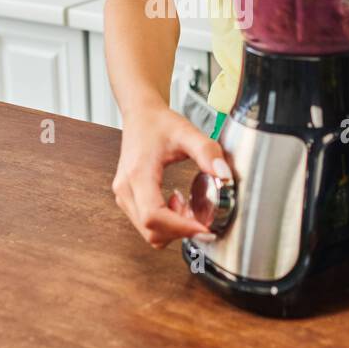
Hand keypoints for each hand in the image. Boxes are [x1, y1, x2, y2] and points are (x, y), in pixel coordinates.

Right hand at [113, 102, 232, 248]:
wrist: (140, 115)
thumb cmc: (159, 123)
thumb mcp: (187, 133)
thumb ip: (208, 152)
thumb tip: (224, 176)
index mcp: (138, 174)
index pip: (154, 216)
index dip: (180, 228)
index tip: (204, 229)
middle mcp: (126, 189)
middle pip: (151, 230)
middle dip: (180, 231)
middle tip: (203, 219)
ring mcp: (123, 196)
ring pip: (147, 232)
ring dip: (172, 229)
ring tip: (189, 209)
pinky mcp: (127, 198)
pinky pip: (145, 224)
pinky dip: (165, 224)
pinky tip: (177, 205)